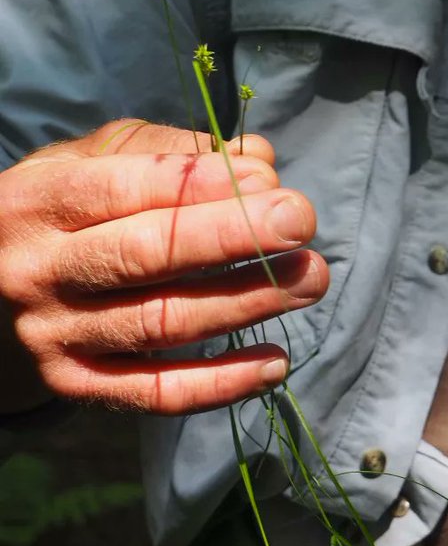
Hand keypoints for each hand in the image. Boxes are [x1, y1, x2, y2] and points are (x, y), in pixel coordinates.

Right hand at [0, 121, 328, 414]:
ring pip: (161, 322)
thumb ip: (173, 154)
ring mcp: (54, 334)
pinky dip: (220, 383)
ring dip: (245, 302)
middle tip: (302, 223)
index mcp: (39, 201)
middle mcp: (39, 271)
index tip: (269, 180)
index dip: (199, 186)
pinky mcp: (76, 385)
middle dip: (232, 236)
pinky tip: (275, 364)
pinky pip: (156, 392)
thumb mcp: (92, 161)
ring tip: (310, 279)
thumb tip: (257, 161)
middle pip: (145, 254)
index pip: (122, 189)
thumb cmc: (64, 212)